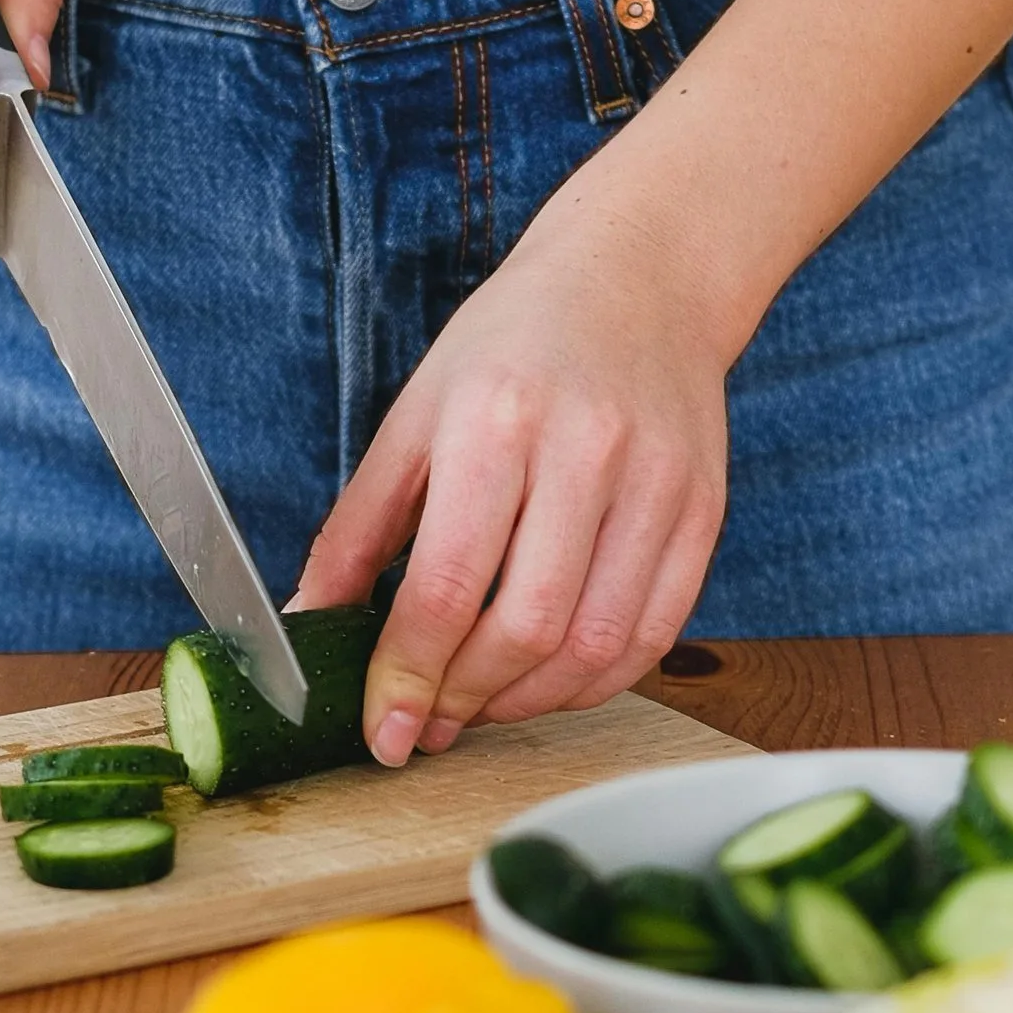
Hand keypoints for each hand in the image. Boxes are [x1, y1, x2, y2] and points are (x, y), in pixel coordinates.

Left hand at [296, 183, 733, 763]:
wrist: (640, 279)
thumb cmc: (514, 345)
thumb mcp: (414, 418)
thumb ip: (357, 531)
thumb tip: (308, 625)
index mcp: (495, 422)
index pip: (445, 586)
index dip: (408, 677)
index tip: (384, 732)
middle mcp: (585, 453)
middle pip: (525, 628)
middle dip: (466, 700)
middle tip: (429, 723)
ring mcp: (656, 486)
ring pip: (596, 646)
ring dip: (529, 703)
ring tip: (481, 706)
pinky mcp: (703, 513)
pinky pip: (654, 636)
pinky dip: (596, 683)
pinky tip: (549, 683)